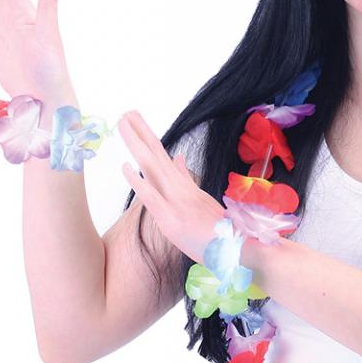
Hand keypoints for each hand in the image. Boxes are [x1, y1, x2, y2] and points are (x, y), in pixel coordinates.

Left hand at [118, 110, 226, 264]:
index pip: (163, 156)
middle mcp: (180, 188)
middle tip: (127, 112)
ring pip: (152, 167)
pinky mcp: (170, 218)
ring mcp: (175, 201)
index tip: (136, 121)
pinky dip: (138, 181)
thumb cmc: (221, 233)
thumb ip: (187, 179)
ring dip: (137, 144)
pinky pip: (151, 196)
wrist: (237, 249)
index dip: (149, 138)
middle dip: (140, 132)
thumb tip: (177, 158)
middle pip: (156, 155)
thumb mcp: (203, 201)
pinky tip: (125, 166)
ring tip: (124, 124)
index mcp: (186, 186)